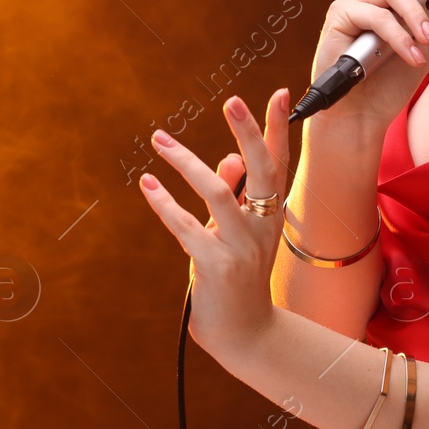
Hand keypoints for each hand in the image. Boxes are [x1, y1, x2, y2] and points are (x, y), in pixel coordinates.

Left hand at [139, 88, 293, 357]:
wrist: (246, 335)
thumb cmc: (239, 282)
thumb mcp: (239, 236)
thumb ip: (234, 196)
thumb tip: (227, 159)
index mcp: (273, 216)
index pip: (280, 163)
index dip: (278, 129)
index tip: (277, 93)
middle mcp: (264, 226)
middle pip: (263, 170)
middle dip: (249, 132)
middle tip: (231, 101)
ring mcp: (242, 247)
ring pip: (219, 192)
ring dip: (187, 162)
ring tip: (160, 139)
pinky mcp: (216, 265)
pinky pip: (186, 226)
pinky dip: (164, 203)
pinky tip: (148, 184)